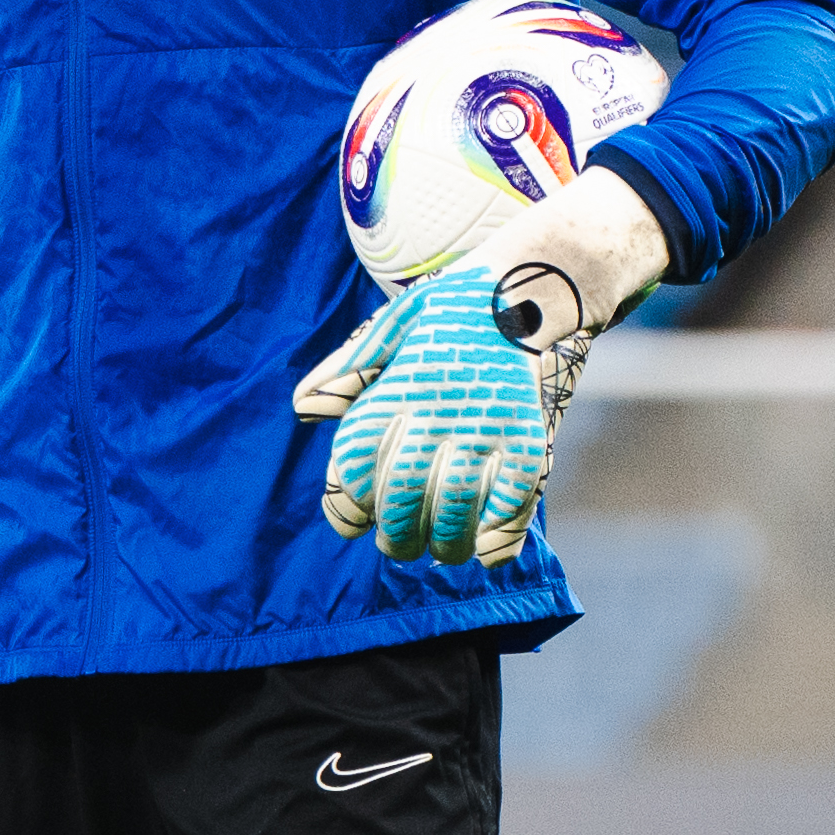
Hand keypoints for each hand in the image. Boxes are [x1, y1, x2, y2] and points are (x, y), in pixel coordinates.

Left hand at [294, 167, 666, 566]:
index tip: (352, 521)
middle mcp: (438, 411)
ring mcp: (486, 426)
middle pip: (402, 499)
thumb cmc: (453, 309)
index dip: (346, 505)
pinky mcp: (529, 437)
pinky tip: (486, 549)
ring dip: (445, 544)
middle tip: (398, 545)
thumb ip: (348, 371)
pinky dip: (498, 537)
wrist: (530, 284)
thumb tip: (303, 409)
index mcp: (398, 387)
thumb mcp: (392, 325)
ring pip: (455, 511)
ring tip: (440, 550)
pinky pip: (512, 503)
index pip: (356, 465)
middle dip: (395, 537)